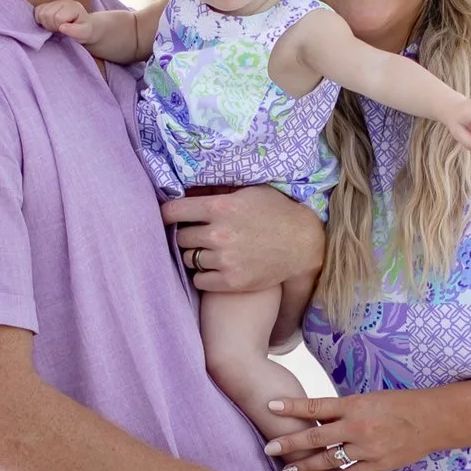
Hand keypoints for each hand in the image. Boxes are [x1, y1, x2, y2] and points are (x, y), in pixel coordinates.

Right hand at [35, 0, 90, 36]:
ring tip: (54, 27)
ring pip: (40, 12)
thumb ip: (75, 31)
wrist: (83, 25)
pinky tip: (49, 23)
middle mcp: (64, 1)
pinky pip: (37, 11)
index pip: (58, 17)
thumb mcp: (84, 33)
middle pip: (47, 14)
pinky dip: (40, 19)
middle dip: (51, 26)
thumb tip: (62, 27)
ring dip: (45, 23)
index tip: (64, 30)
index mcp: (73, 7)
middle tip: (58, 30)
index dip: (59, 27)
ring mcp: (55, 2)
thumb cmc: (84, 30)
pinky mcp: (48, 4)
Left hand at [163, 183, 325, 295]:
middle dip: (187, 235)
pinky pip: (199, 280)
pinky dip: (203, 275)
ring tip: (209, 251)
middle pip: (180, 237)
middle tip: (198, 234)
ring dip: (195, 255)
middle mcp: (219, 234)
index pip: (173, 211)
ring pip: (188, 259)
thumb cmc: (277, 213)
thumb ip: (219, 191)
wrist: (303, 245)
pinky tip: (215, 268)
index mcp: (220, 207)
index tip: (169, 217)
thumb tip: (189, 188)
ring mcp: (225, 260)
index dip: (167, 214)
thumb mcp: (250, 191)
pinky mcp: (231, 282)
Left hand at [263, 390, 433, 470]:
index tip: (270, 406)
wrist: (430, 420)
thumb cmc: (399, 405)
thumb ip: (343, 410)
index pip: (315, 406)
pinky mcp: (375, 465)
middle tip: (270, 449)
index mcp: (354, 405)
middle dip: (290, 444)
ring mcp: (366, 449)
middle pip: (316, 437)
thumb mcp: (369, 399)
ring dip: (306, 467)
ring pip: (329, 461)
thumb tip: (316, 415)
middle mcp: (357, 427)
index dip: (291, 407)